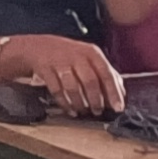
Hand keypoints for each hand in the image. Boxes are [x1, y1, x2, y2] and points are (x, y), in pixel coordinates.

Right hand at [0, 29, 122, 116]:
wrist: (37, 47)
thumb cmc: (67, 55)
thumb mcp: (87, 57)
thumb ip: (105, 71)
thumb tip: (121, 91)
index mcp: (91, 52)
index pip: (106, 73)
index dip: (113, 92)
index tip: (118, 107)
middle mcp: (77, 56)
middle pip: (90, 81)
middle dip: (96, 100)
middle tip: (98, 111)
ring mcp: (60, 62)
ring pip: (73, 87)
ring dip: (80, 103)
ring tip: (84, 111)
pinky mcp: (46, 69)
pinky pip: (57, 90)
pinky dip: (65, 103)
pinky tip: (70, 110)